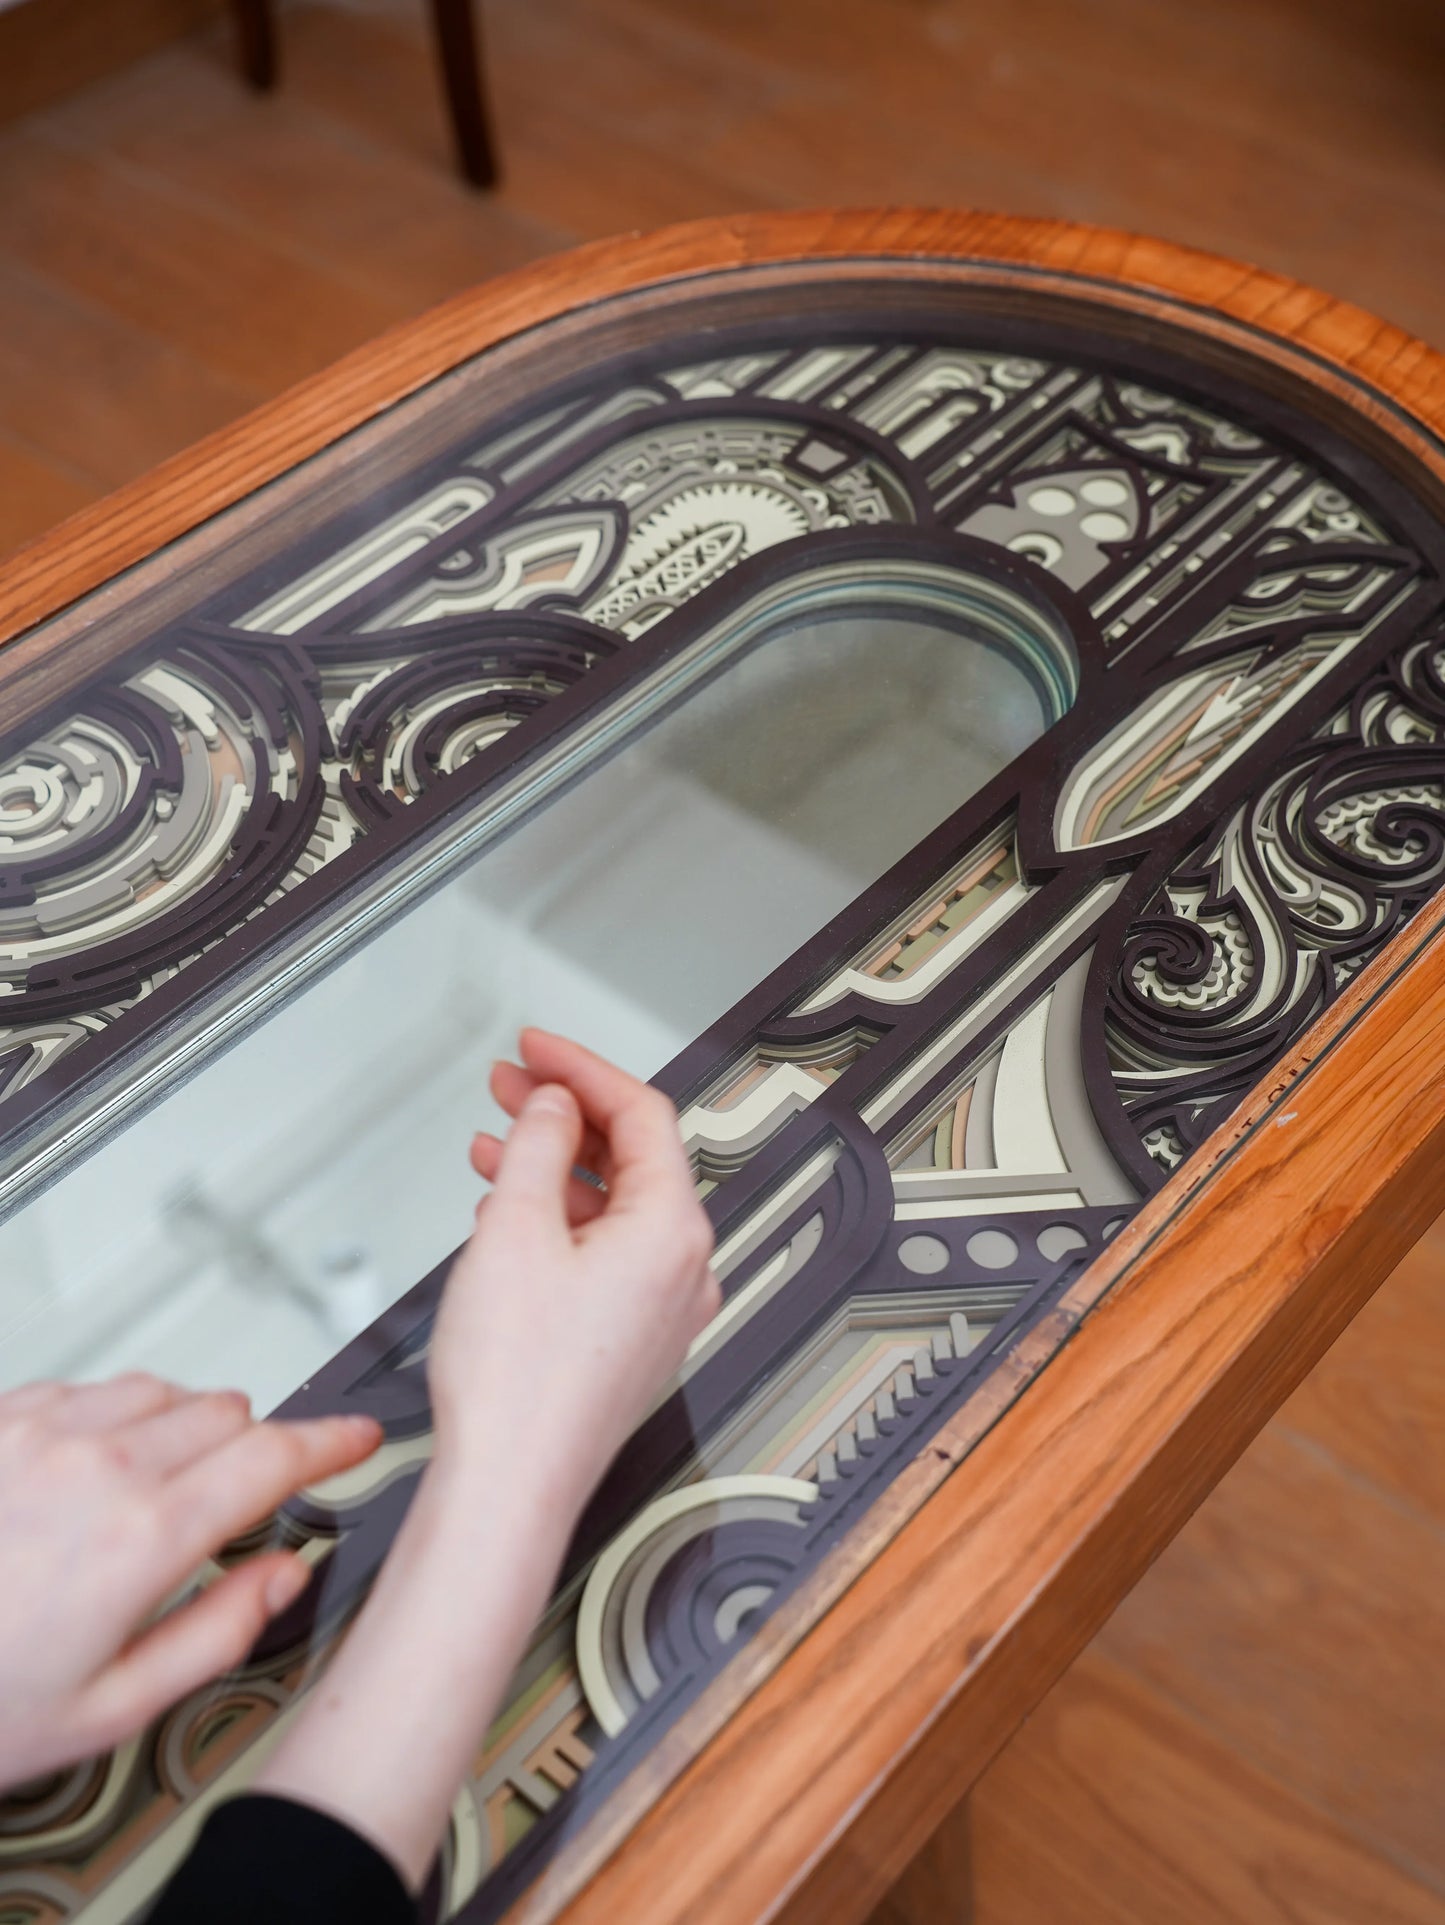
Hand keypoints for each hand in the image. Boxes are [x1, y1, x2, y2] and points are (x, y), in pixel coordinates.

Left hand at [0, 1376, 379, 1791]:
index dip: (333, 1440)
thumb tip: (286, 1574)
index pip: (274, 1457)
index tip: (357, 1435)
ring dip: (182, 1428)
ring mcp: (41, 1432)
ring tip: (150, 1495)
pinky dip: (111, 1420)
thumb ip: (220, 1631)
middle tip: (226, 1509)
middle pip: (227, 1412)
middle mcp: (96, 1467)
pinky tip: (86, 1477)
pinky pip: (89, 1387)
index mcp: (140, 1540)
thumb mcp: (112, 1709)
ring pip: (163, 1391)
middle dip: (249, 1450)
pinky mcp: (0, 1417)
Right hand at [436, 1028, 719, 1514]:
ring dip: (555, 1164)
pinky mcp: (632, 1338)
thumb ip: (537, 1144)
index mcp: (673, 1231)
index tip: (538, 1045)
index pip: (643, 1114)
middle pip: (633, 1157)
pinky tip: (509, 1209)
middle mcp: (683, 1269)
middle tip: (511, 1081)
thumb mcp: (513, 1227)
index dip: (583, 1067)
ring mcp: (662, 1308)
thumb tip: (554, 1106)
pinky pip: (606, 1253)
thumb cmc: (518, 1383)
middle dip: (566, 1112)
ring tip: (496, 1137)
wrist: (509, 1486)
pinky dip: (560, 1218)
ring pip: (614, 1207)